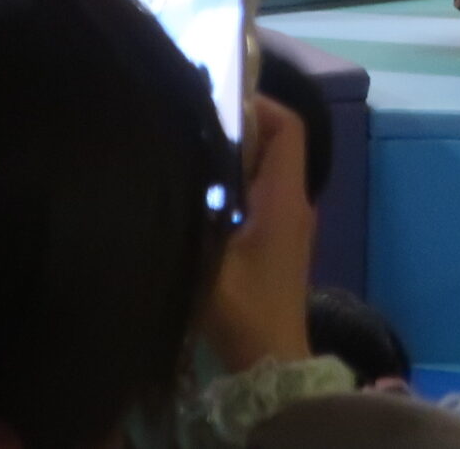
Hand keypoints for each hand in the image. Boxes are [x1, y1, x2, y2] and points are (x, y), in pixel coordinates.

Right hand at [202, 97, 316, 372]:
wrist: (270, 359)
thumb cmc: (242, 310)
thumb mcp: (206, 262)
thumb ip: (188, 216)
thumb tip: (164, 173)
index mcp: (285, 197)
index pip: (288, 128)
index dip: (259, 105)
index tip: (216, 100)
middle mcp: (295, 201)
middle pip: (277, 143)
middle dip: (239, 127)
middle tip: (191, 126)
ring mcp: (290, 221)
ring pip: (268, 168)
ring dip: (235, 156)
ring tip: (189, 153)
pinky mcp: (279, 240)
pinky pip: (262, 193)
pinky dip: (236, 183)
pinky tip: (198, 195)